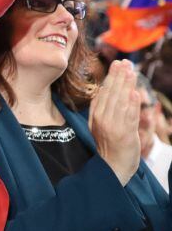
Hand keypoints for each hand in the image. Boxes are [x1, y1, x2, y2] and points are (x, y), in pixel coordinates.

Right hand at [89, 59, 141, 185]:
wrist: (113, 168)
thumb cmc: (109, 146)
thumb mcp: (99, 125)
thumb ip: (102, 108)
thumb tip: (104, 89)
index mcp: (96, 116)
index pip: (104, 92)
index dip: (111, 77)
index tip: (117, 64)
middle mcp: (103, 119)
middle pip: (112, 94)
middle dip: (119, 77)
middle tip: (125, 62)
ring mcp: (114, 126)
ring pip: (120, 102)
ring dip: (126, 86)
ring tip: (131, 72)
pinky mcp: (125, 134)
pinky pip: (129, 117)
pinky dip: (132, 105)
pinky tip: (134, 93)